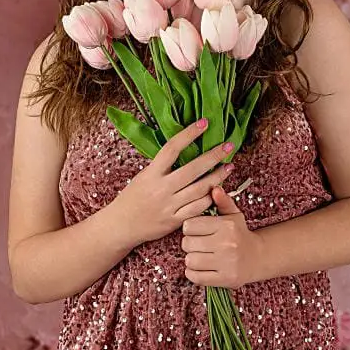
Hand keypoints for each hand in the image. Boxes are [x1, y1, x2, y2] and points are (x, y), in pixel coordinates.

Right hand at [106, 119, 235, 245]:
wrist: (120, 226)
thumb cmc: (132, 198)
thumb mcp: (143, 177)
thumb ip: (162, 166)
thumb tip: (185, 148)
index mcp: (151, 173)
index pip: (172, 148)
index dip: (189, 134)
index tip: (204, 123)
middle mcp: (161, 188)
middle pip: (193, 169)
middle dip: (214, 156)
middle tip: (229, 145)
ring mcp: (169, 205)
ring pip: (200, 189)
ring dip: (218, 177)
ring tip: (229, 167)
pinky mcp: (175, 220)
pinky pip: (199, 208)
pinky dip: (210, 198)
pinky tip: (219, 190)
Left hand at [182, 186, 263, 287]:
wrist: (258, 257)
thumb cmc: (240, 235)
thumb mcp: (234, 216)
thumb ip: (223, 202)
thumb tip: (214, 189)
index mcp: (226, 226)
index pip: (189, 226)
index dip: (191, 229)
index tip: (199, 232)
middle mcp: (227, 243)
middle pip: (187, 244)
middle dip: (191, 245)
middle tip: (200, 245)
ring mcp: (227, 263)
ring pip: (190, 260)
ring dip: (193, 260)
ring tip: (203, 257)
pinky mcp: (225, 278)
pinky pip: (195, 277)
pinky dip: (195, 274)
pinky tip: (203, 268)